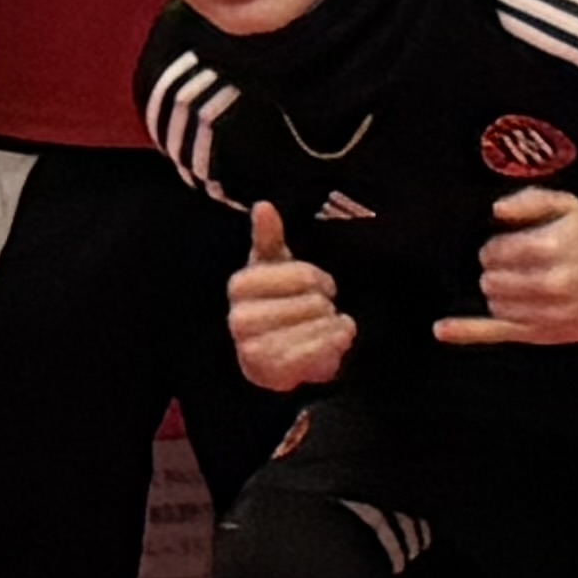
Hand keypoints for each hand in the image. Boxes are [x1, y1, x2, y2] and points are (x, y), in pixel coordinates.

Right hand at [226, 202, 355, 393]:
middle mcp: (240, 317)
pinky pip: (315, 352)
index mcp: (241, 285)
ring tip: (328, 324)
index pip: (299, 275)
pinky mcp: (270, 372)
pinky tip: (337, 337)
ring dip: (332, 324)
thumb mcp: (274, 267)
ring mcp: (253, 347)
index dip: (316, 278)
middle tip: (324, 307)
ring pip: (316, 326)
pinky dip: (334, 343)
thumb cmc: (275, 303)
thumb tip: (263, 205)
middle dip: (325, 304)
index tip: (321, 284)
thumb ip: (268, 237)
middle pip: (311, 302)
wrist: (270, 358)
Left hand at [433, 187, 577, 348]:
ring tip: (521, 284)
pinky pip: (498, 333)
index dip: (495, 247)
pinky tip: (442, 329)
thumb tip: (495, 210)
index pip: (493, 251)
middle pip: (490, 278)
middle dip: (496, 269)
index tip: (507, 246)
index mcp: (551, 248)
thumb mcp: (568, 207)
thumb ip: (529, 201)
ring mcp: (547, 313)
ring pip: (494, 303)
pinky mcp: (547, 334)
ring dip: (499, 292)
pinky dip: (466, 332)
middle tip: (515, 265)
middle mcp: (548, 283)